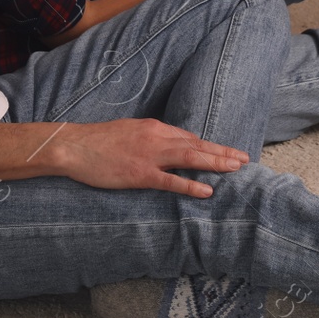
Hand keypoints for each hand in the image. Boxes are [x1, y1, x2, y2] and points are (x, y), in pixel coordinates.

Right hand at [39, 119, 249, 198]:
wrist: (74, 146)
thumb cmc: (98, 141)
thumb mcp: (129, 131)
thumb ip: (150, 137)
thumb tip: (167, 145)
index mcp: (154, 127)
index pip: (188, 136)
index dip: (209, 145)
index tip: (226, 151)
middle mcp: (156, 138)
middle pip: (197, 144)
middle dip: (222, 152)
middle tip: (245, 158)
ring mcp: (149, 156)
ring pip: (190, 157)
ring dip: (216, 163)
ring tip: (236, 168)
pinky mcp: (139, 174)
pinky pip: (170, 180)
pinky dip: (190, 184)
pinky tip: (206, 190)